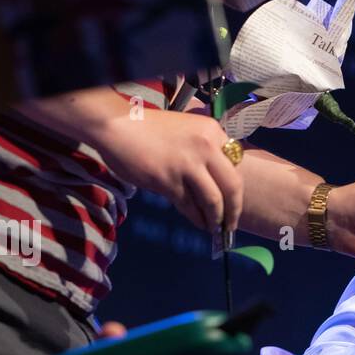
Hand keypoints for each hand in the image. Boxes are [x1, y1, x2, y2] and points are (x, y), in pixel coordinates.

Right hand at [93, 107, 243, 231]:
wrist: (118, 126)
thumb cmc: (150, 128)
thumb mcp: (188, 130)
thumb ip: (204, 149)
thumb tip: (214, 178)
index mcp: (213, 131)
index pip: (236, 163)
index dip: (236, 186)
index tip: (235, 200)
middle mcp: (206, 147)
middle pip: (232, 185)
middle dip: (234, 209)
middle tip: (232, 224)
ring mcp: (188, 165)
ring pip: (213, 200)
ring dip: (216, 219)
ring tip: (216, 229)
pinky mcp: (168, 181)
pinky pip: (188, 205)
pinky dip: (196, 218)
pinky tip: (198, 224)